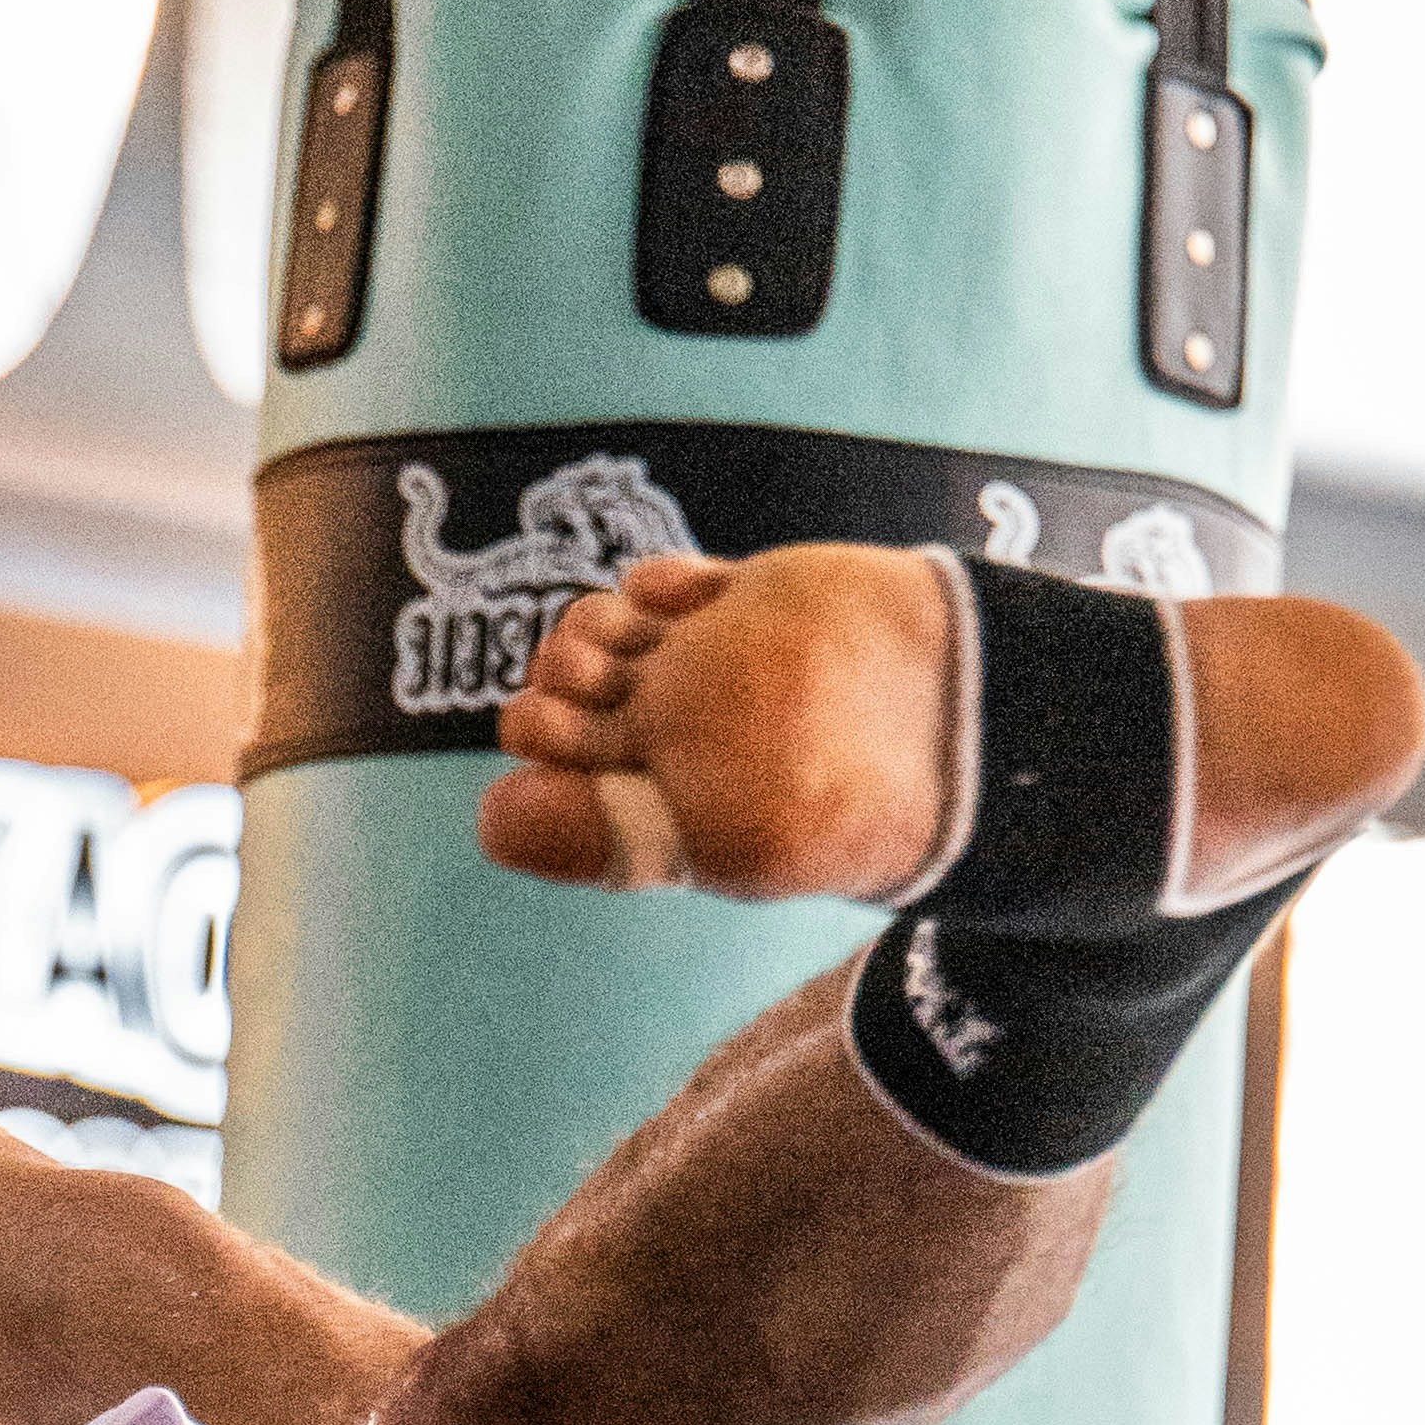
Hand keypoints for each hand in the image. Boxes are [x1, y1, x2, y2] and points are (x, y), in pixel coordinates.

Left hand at [478, 542, 964, 905]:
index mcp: (644, 799)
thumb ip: (598, 834)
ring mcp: (694, 667)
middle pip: (556, 684)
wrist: (934, 717)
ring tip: (632, 637)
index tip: (563, 733)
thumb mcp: (711, 840)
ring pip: (592, 630)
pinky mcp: (731, 608)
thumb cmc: (822, 803)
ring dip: (591, 623)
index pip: (543, 755)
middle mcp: (660, 736)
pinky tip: (690, 597)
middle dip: (558, 670)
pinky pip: (653, 583)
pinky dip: (653, 583)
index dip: (535, 732)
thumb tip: (489, 818)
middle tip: (597, 679)